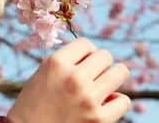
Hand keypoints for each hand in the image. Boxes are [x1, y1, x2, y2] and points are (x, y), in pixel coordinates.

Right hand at [7, 38, 130, 122]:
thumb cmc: (34, 102)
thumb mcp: (44, 72)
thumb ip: (67, 61)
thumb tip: (96, 55)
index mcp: (57, 62)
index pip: (86, 44)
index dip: (85, 54)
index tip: (79, 64)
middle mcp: (74, 77)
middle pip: (105, 56)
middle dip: (99, 64)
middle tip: (91, 76)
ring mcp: (88, 99)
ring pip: (120, 73)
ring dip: (113, 77)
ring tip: (102, 85)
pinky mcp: (99, 120)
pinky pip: (123, 101)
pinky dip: (117, 101)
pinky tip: (106, 103)